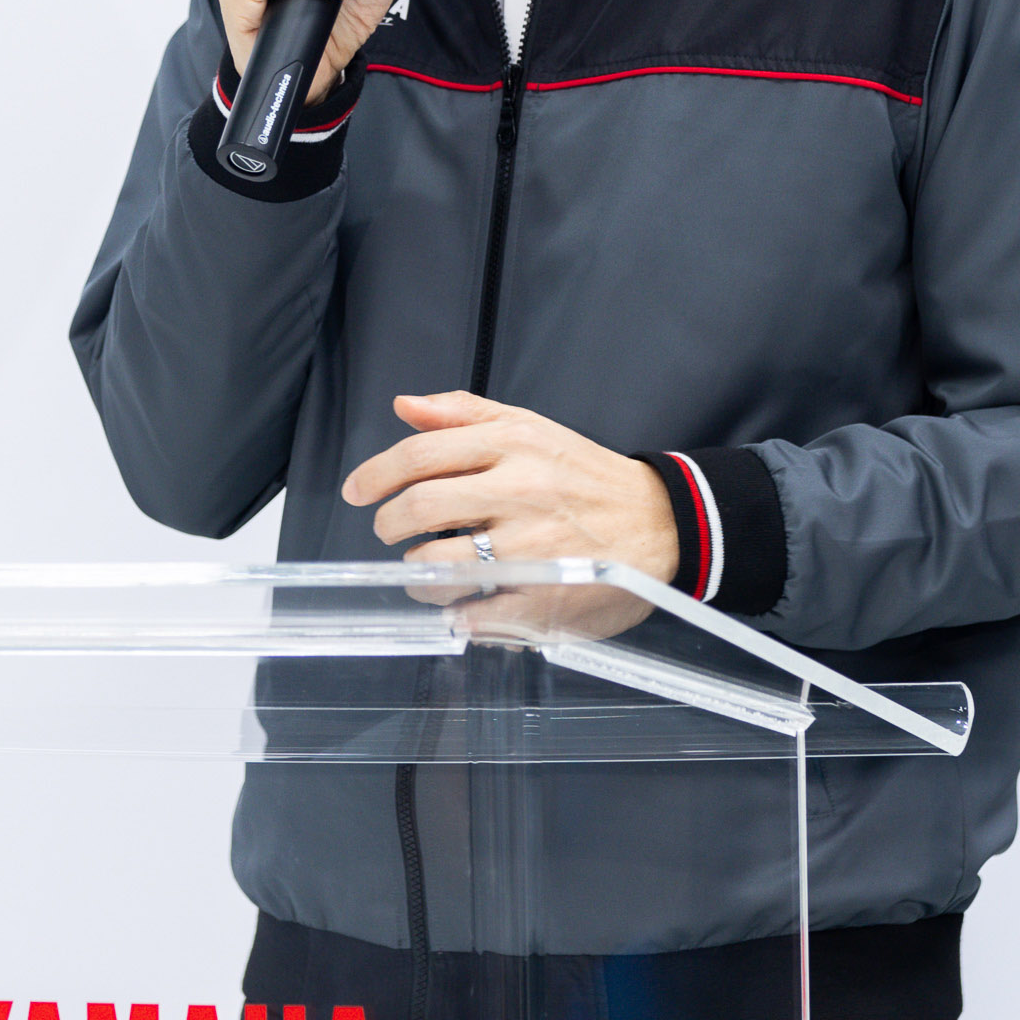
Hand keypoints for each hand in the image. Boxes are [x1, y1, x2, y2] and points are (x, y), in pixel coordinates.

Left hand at [342, 392, 679, 612]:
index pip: (420, 455)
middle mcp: (520, 490)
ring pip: (440, 563)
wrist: (661, 522)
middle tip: (388, 530)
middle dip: (389, 523)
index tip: (359, 490)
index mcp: (513, 444)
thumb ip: (465, 414)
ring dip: (417, 572)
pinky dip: (456, 613)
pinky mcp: (543, 594)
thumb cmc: (587, 476)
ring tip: (425, 570)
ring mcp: (532, 546)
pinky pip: (476, 612)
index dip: (376, 474)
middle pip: (421, 505)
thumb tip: (405, 406)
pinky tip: (460, 605)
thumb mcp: (531, 428)